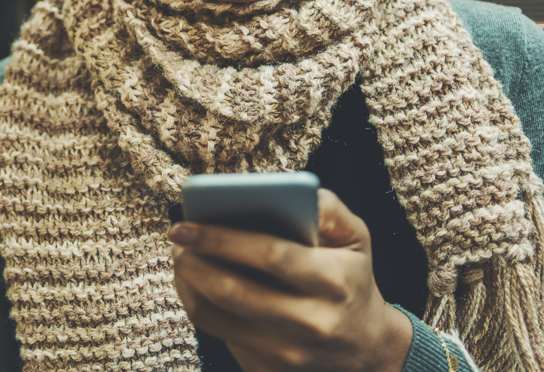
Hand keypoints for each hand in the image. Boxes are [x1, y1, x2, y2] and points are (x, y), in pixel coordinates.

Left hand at [168, 189, 411, 371]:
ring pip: (214, 317)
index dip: (221, 238)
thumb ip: (330, 209)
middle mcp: (310, 322)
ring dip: (186, 282)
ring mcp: (287, 352)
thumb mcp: (358, 239)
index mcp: (332, 281)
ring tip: (181, 256)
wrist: (366, 349)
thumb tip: (293, 190)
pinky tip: (195, 282)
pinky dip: (198, 304)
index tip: (185, 224)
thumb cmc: (352, 280)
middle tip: (177, 238)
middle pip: (232, 291)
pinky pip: (218, 335)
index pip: (270, 255)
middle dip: (193, 261)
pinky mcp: (266, 369)